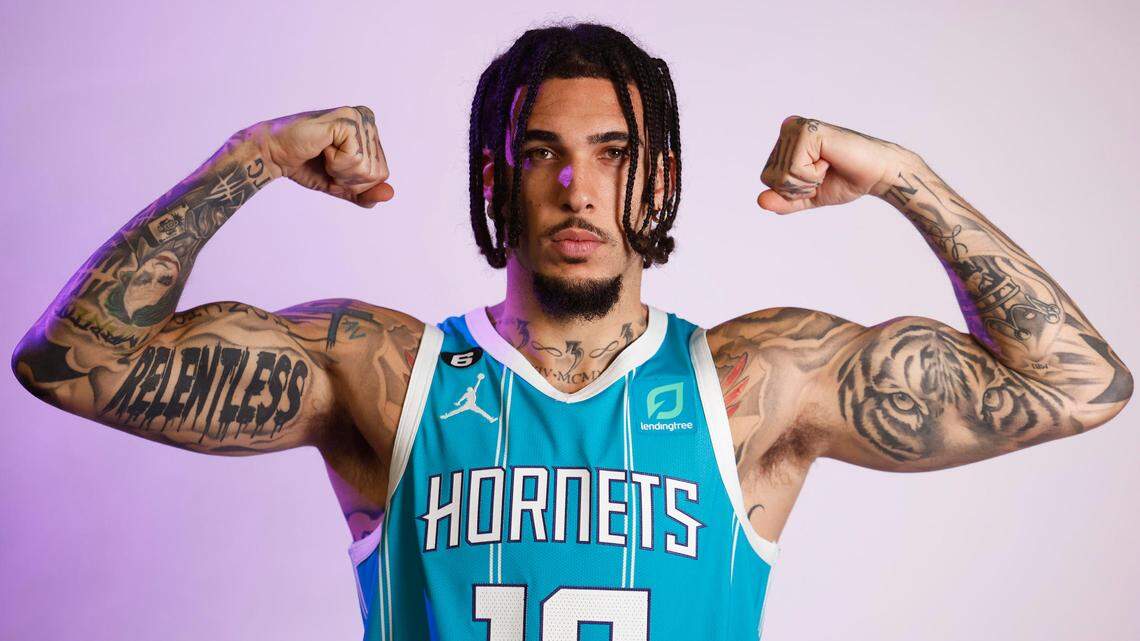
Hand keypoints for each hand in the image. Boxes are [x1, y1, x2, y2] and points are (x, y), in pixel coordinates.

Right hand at [243, 106, 393, 207]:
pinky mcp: (348, 119)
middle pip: (377, 173)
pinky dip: (335, 163)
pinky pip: (355, 160)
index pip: (381, 175)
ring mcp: (358, 117)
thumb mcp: (342, 186)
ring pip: (367, 168)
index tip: (332, 167)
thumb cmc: (306, 165)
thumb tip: (390, 194)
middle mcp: (368, 120)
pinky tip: (321, 147)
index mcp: (370, 133)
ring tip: (322, 153)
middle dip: (348, 178)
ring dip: (339, 171)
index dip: (354, 182)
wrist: (275, 155)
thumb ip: (366, 194)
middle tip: (325, 161)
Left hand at [758, 116, 912, 213]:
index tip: (817, 177)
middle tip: (824, 172)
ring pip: (782, 176)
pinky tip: (829, 160)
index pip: (767, 179)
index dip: (793, 190)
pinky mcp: (807, 130)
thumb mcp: (807, 196)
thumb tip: (760, 201)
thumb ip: (783, 200)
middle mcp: (788, 130)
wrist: (876, 174)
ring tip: (827, 165)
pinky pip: (794, 170)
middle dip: (800, 186)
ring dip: (808, 181)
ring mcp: (796, 128)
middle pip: (771, 178)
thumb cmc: (845, 180)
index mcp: (785, 142)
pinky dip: (813, 175)